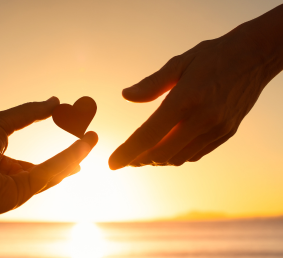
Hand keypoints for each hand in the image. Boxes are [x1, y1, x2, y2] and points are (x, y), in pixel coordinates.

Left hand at [0, 97, 97, 215]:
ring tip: (91, 140)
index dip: (50, 155)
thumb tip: (54, 100)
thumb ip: (29, 113)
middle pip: (45, 172)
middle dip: (69, 159)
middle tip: (88, 144)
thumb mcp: (1, 122)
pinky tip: (82, 146)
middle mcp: (8, 181)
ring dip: (73, 156)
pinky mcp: (18, 195)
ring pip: (51, 173)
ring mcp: (14, 190)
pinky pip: (47, 175)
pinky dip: (66, 160)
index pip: (31, 164)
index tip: (71, 142)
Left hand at [109, 10, 282, 169]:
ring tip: (143, 156)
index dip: (127, 153)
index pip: (149, 135)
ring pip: (178, 158)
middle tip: (127, 158)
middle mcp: (202, 119)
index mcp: (186, 99)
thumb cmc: (212, 56)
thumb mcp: (180, 62)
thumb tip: (126, 96)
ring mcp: (217, 129)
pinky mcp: (226, 133)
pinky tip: (167, 149)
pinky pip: (195, 154)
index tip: (112, 164)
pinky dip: (176, 156)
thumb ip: (151, 84)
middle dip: (139, 159)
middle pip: (161, 153)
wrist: (255, 57)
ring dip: (157, 160)